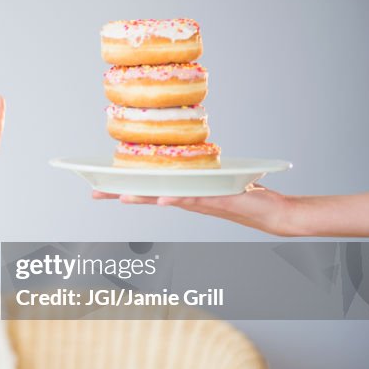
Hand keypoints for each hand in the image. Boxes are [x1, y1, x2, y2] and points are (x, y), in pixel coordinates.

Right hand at [92, 183, 298, 235]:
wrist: (273, 212)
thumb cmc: (247, 196)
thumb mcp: (218, 180)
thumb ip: (201, 173)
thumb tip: (186, 155)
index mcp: (184, 193)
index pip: (149, 189)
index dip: (124, 187)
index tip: (100, 184)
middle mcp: (187, 199)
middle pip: (148, 195)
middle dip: (120, 193)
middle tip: (95, 192)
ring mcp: (200, 202)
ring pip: (164, 198)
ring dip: (142, 197)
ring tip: (121, 195)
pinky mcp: (216, 201)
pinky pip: (192, 200)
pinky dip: (176, 199)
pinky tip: (162, 198)